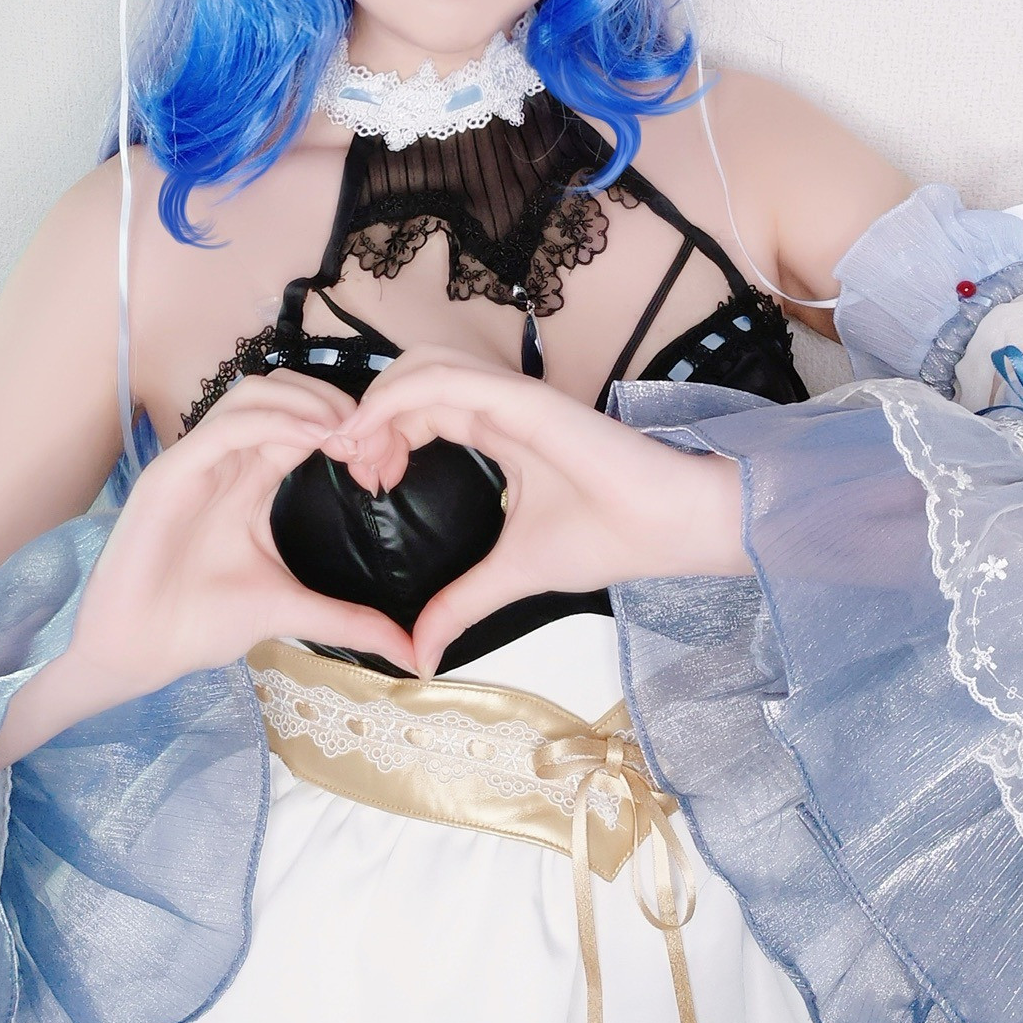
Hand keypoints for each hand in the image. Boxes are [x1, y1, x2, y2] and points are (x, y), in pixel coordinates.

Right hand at [0, 372, 415, 767]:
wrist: (136, 654)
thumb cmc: (197, 624)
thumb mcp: (289, 611)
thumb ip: (347, 621)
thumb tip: (409, 652)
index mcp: (248, 480)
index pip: (300, 423)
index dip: (345, 426)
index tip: (383, 455)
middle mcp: (222, 460)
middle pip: (280, 392)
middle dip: (332, 402)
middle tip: (370, 436)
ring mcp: (194, 462)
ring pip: (252, 394)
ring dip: (306, 401)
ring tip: (345, 430)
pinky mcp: (169, 474)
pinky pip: (224, 427)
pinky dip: (272, 420)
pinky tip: (311, 437)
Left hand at [339, 347, 746, 675]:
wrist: (669, 528)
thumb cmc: (607, 538)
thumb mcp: (511, 574)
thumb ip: (461, 603)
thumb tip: (421, 655)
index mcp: (497, 429)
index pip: (420, 408)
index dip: (380, 432)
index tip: (363, 479)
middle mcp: (499, 405)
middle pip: (411, 380)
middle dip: (369, 414)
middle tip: (354, 466)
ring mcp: (512, 396)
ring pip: (422, 366)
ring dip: (378, 401)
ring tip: (356, 449)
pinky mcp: (525, 399)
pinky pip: (447, 380)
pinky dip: (398, 398)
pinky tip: (372, 433)